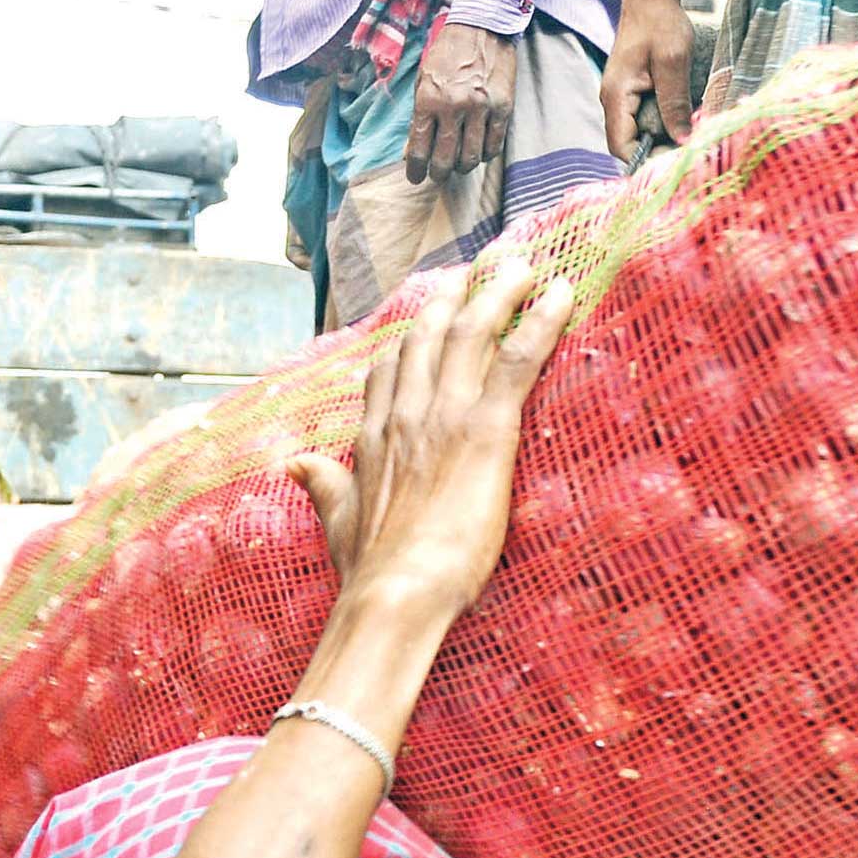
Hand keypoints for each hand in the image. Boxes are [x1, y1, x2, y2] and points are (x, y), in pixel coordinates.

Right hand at [286, 257, 572, 616]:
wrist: (394, 592)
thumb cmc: (369, 570)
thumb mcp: (337, 520)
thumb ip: (322, 485)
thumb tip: (294, 464)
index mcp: (373, 434)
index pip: (388, 369)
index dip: (408, 338)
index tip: (426, 316)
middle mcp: (407, 411)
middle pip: (429, 335)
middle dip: (453, 297)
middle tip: (476, 270)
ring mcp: (445, 414)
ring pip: (472, 331)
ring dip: (500, 292)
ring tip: (521, 265)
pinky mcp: (486, 427)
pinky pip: (519, 357)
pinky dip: (543, 319)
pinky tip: (563, 293)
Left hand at [409, 23, 519, 181]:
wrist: (481, 27)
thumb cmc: (447, 55)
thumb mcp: (423, 81)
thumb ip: (418, 117)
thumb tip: (410, 152)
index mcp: (429, 100)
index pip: (419, 149)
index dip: (416, 170)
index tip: (416, 178)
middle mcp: (454, 107)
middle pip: (446, 160)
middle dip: (439, 174)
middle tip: (438, 175)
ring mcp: (481, 108)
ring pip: (471, 158)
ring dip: (462, 166)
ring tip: (458, 163)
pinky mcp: (503, 108)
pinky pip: (494, 146)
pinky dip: (485, 154)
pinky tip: (478, 150)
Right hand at [601, 0, 697, 162]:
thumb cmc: (659, 23)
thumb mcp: (673, 62)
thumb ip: (675, 102)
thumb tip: (681, 140)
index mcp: (615, 96)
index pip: (621, 147)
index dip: (645, 162)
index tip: (673, 165)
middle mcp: (613, 102)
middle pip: (629, 145)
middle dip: (657, 154)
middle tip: (687, 155)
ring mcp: (622, 99)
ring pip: (638, 134)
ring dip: (662, 140)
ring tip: (689, 141)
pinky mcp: (633, 94)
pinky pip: (644, 120)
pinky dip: (663, 126)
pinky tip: (683, 124)